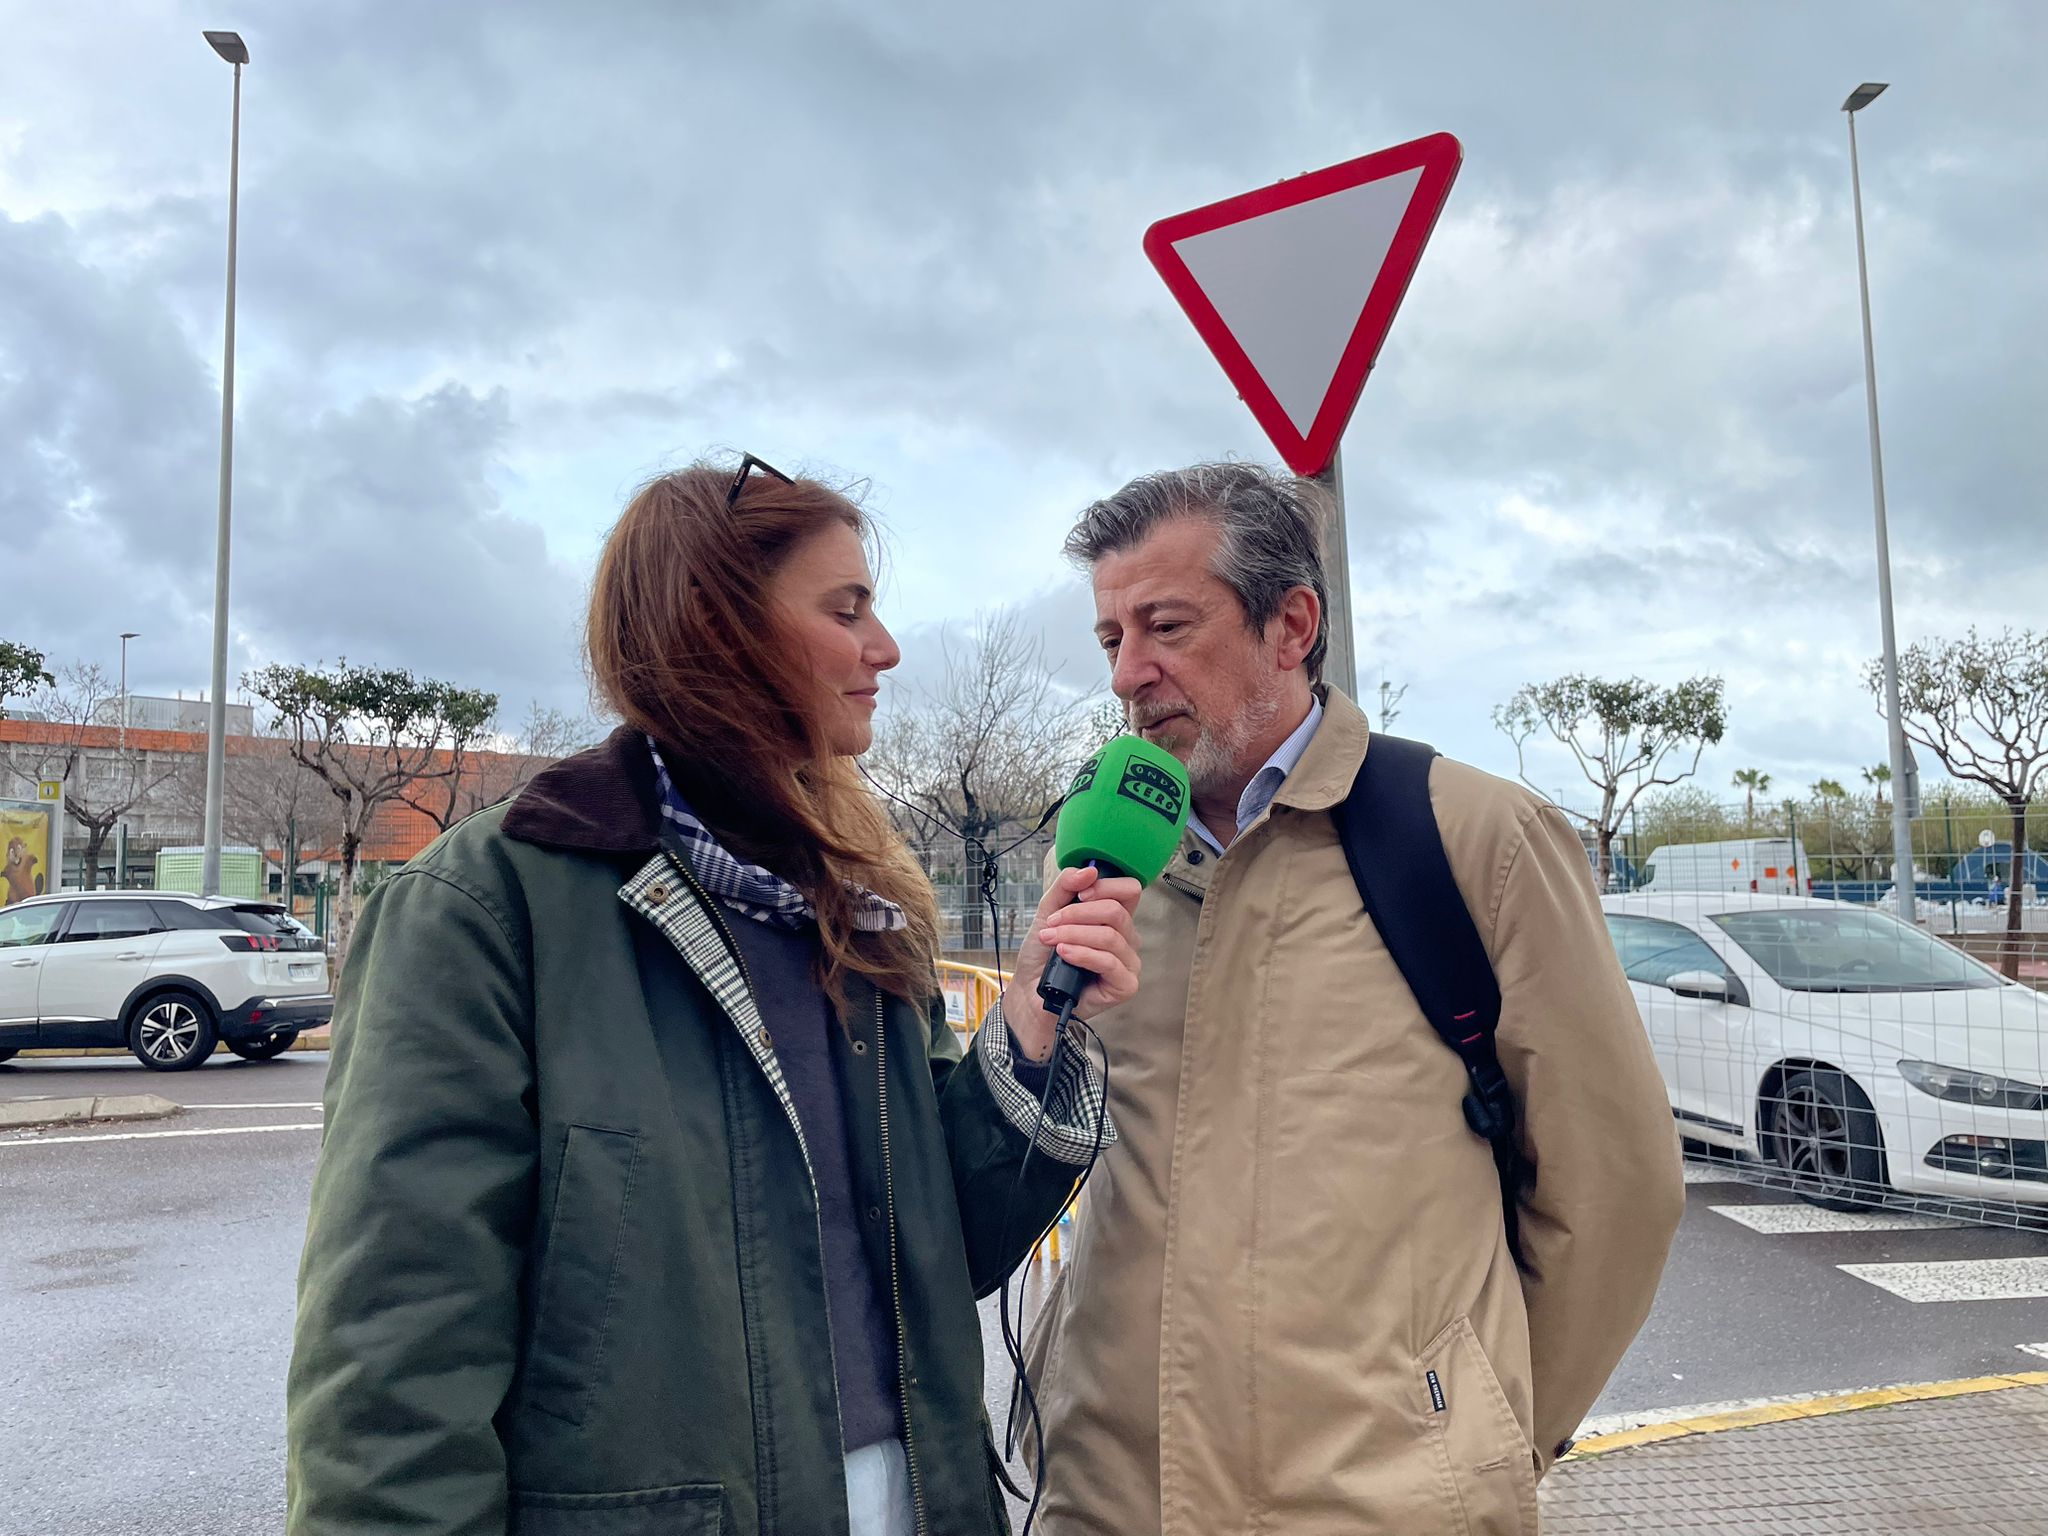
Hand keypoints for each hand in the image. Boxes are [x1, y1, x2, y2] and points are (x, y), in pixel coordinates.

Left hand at [1000, 865, 1142, 1064]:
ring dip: (1074, 934)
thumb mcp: (1049, 913)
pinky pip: (1109, 962)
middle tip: (1052, 923)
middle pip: (1116, 912)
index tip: (1079, 893)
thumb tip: (1088, 871)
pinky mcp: (1125, 985)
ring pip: (1110, 937)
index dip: (1106, 886)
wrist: (1032, 991)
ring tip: (1051, 940)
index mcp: (1115, 918)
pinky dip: (1082, 954)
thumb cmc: (1044, 956)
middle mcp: (1127, 938)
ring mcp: (1128, 962)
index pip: (1129, 890)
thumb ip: (1066, 887)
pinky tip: (1065, 954)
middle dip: (1078, 914)